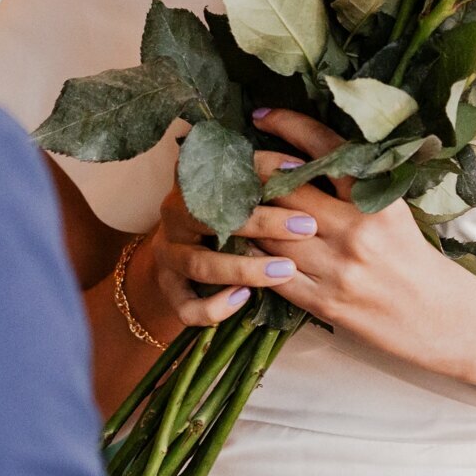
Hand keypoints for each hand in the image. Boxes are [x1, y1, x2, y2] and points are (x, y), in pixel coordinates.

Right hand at [143, 159, 322, 327]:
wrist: (177, 261)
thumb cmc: (220, 220)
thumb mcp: (235, 195)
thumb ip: (262, 182)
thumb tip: (307, 168)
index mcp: (191, 184)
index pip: (225, 171)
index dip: (262, 169)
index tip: (299, 171)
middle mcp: (174, 216)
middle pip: (210, 216)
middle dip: (262, 223)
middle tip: (306, 227)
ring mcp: (169, 256)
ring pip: (200, 265)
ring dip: (245, 268)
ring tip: (286, 270)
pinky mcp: (168, 292)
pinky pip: (187, 306)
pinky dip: (215, 306)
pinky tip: (244, 299)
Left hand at [249, 107, 464, 353]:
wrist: (443, 318)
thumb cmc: (414, 256)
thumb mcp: (394, 208)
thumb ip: (356, 182)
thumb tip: (307, 150)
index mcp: (378, 201)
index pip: (326, 150)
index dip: (289, 125)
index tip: (262, 114)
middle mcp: (357, 232)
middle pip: (286, 190)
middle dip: (255, 170)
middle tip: (236, 158)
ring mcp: (338, 270)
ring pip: (271, 231)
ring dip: (248, 213)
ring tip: (232, 197)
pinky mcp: (324, 303)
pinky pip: (273, 272)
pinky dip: (254, 254)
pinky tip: (245, 240)